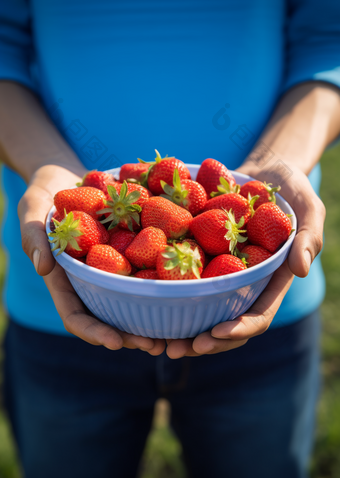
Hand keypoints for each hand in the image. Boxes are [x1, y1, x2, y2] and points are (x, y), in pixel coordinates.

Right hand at [18, 164, 164, 354]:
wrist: (66, 176)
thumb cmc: (43, 195)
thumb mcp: (32, 210)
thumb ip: (34, 237)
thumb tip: (43, 268)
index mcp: (65, 280)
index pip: (76, 315)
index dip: (95, 332)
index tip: (116, 343)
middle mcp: (90, 280)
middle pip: (109, 316)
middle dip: (131, 334)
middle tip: (156, 345)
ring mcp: (111, 267)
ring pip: (132, 299)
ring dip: (152, 317)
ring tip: (177, 331)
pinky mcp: (129, 251)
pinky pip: (146, 268)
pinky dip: (163, 281)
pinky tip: (185, 288)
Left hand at [166, 161, 324, 357]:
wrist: (265, 174)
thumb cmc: (292, 193)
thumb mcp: (309, 210)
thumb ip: (308, 238)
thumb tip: (300, 270)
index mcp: (270, 282)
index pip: (257, 316)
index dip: (238, 330)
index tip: (216, 333)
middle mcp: (243, 284)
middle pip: (223, 323)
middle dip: (201, 341)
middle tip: (173, 349)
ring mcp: (221, 272)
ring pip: (199, 307)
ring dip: (176, 325)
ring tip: (149, 338)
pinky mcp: (202, 256)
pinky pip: (182, 276)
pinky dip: (164, 289)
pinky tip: (142, 294)